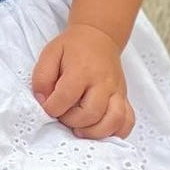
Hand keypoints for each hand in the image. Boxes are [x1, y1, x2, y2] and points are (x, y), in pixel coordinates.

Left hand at [31, 23, 135, 138]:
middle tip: (63, 116)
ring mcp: (117, 91)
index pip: (66, 97)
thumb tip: (44, 101)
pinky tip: (100, 131)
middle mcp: (103, 82)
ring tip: (80, 129)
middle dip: (72, 122)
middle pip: (91, 113)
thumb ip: (41, 78)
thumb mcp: (50, 54)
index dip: (52, 108)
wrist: (99, 37)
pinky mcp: (124, 98)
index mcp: (81, 70)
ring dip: (94, 132)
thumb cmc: (72, 48)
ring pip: (114, 120)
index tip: (48, 106)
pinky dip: (116, 132)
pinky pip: (128, 121)